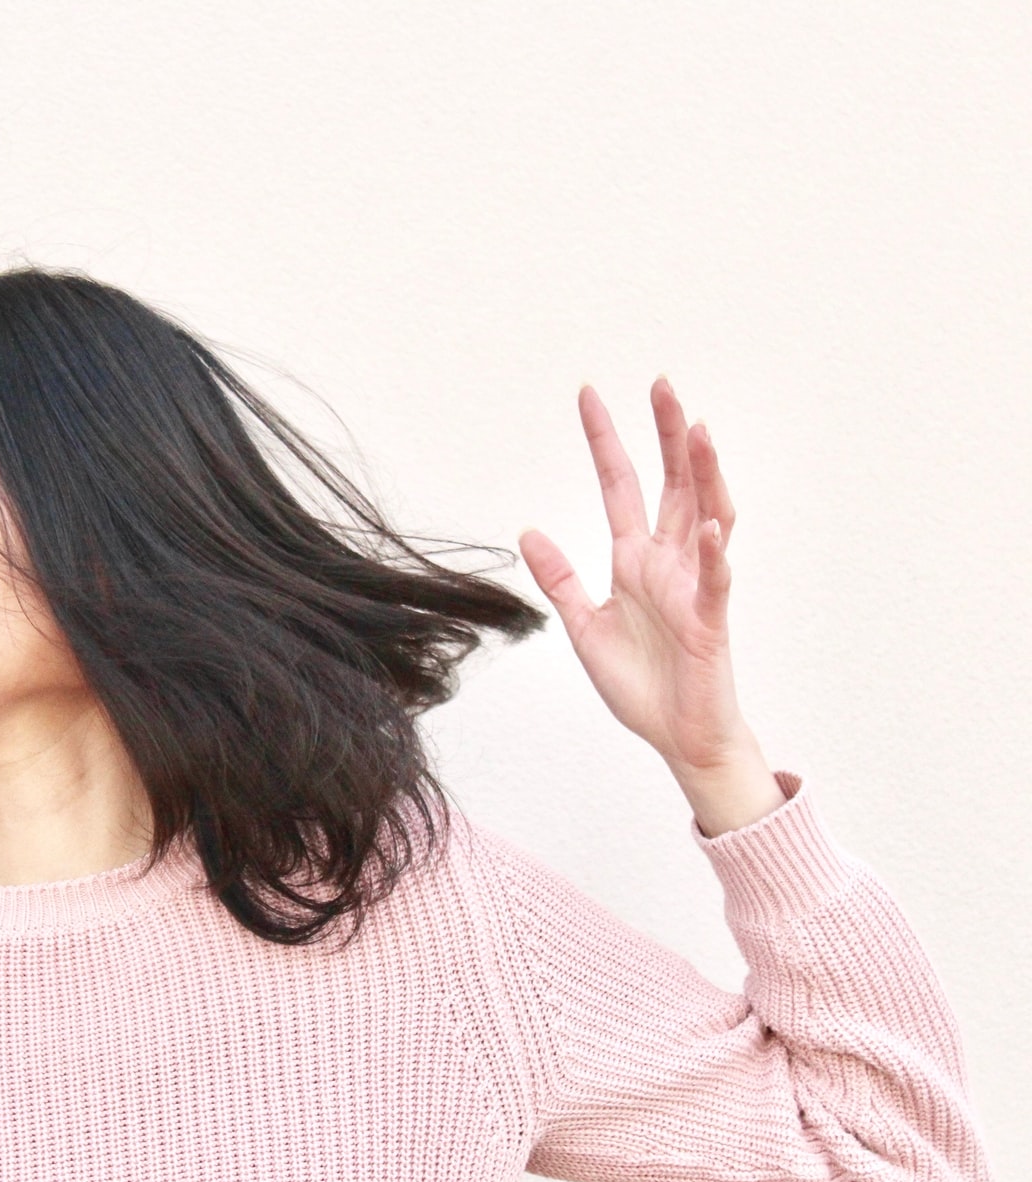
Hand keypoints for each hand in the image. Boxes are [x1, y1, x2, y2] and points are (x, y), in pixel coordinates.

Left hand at [518, 379, 766, 786]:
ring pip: (706, 515)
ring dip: (704, 474)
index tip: (589, 395)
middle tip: (661, 384)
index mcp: (634, 561)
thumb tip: (528, 532)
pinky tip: (709, 525)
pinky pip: (715, 579)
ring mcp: (693, 586)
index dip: (606, 443)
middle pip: (672, 485)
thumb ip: (560, 579)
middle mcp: (668, 563)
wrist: (677, 737)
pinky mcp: (710, 620)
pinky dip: (713, 552)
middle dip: (667, 435)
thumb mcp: (583, 627)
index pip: (621, 487)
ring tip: (697, 430)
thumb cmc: (641, 685)